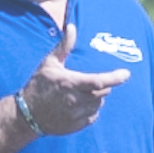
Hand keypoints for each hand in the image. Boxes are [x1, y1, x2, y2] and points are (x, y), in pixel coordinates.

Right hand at [15, 14, 118, 137]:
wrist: (26, 114)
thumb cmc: (38, 85)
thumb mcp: (49, 63)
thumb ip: (64, 46)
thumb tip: (72, 27)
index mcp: (70, 83)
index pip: (99, 81)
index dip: (115, 78)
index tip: (127, 74)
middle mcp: (75, 100)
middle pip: (102, 92)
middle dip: (101, 85)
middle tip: (87, 82)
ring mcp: (76, 115)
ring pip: (98, 104)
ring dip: (95, 98)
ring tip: (80, 93)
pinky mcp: (76, 125)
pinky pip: (93, 116)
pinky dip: (91, 109)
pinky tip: (78, 105)